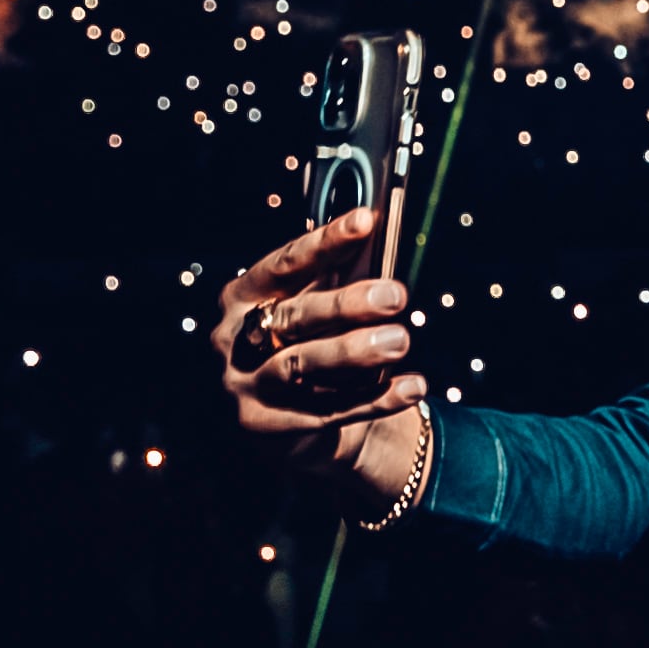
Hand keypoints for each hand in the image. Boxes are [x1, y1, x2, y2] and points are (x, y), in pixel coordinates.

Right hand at [213, 206, 432, 482]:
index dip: (323, 242)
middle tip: (395, 295)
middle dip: (345, 304)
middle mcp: (234, 340)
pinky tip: (413, 385)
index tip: (365, 220)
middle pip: (292, 317)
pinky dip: (376, 398)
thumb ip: (335, 280)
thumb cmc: (305, 345)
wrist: (284, 424)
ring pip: (302, 366)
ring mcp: (245, 386)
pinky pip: (328, 412)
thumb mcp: (311, 310)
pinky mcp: (266, 427)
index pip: (283, 264)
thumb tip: (379, 242)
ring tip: (401, 339)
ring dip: (355, 351)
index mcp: (241, 298)